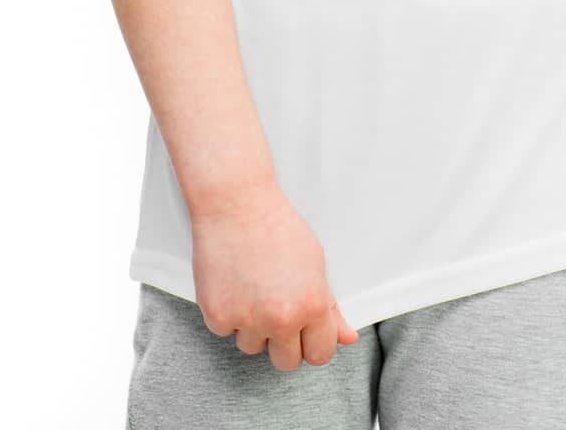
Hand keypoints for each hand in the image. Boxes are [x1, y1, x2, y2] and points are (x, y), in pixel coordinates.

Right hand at [191, 180, 360, 370]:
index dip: (313, 343)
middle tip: (276, 309)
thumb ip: (330, 308)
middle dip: (284, 343)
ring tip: (253, 287)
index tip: (305, 331)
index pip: (319, 355)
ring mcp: (247, 319)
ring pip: (253, 347)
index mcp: (311, 306)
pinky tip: (233, 282)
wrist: (236, 203)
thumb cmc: (278, 227)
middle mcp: (281, 318)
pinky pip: (226, 332)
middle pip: (286, 362)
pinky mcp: (217, 316)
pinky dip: (228, 314)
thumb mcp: (315, 263)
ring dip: (253, 327)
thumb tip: (348, 339)